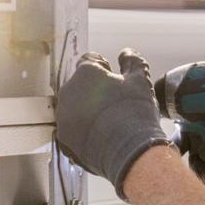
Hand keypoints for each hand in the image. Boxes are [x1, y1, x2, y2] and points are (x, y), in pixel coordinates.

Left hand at [56, 48, 172, 200]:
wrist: (129, 151)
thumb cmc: (135, 113)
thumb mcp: (140, 81)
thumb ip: (133, 61)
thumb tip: (127, 53)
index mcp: (86, 72)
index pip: (90, 60)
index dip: (105, 68)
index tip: (116, 80)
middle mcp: (68, 91)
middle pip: (81, 85)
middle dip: (95, 91)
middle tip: (116, 104)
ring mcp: (63, 116)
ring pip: (75, 107)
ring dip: (89, 111)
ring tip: (110, 123)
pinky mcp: (64, 139)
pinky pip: (73, 129)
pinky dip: (84, 131)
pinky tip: (102, 137)